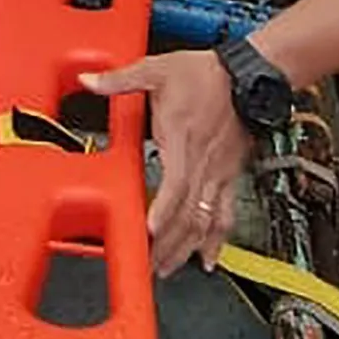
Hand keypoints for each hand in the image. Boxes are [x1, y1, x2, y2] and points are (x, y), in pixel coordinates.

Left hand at [83, 52, 250, 275]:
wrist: (249, 76)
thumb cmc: (205, 74)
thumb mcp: (157, 69)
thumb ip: (121, 79)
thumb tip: (89, 80)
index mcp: (181, 137)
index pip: (175, 181)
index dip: (164, 207)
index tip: (151, 230)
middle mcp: (201, 162)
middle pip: (186, 211)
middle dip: (167, 242)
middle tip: (146, 264)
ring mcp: (217, 173)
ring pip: (204, 219)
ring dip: (186, 248)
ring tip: (167, 269)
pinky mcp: (229, 176)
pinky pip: (225, 214)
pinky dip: (217, 240)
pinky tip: (209, 260)